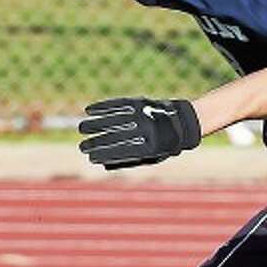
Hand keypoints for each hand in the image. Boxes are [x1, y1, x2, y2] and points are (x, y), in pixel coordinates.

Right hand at [79, 97, 201, 168]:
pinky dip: (103, 106)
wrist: (185, 122)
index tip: (90, 157)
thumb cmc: (165, 144)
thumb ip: (130, 160)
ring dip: (95, 123)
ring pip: (114, 119)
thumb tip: (103, 164)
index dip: (104, 155)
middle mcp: (147, 130)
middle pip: (115, 137)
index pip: (121, 152)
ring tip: (81, 128)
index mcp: (151, 148)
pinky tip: (90, 109)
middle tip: (81, 146)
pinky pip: (118, 104)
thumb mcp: (153, 157)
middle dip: (96, 141)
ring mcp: (144, 114)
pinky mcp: (141, 102)